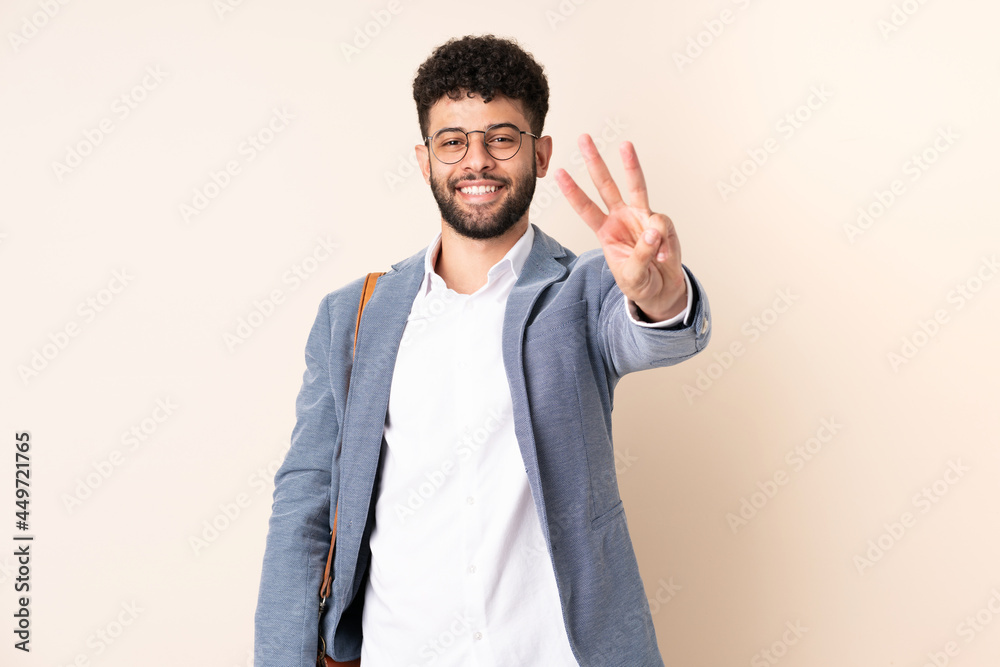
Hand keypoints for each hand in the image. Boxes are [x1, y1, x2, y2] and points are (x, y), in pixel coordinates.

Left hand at [555, 135, 685, 321]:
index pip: (585, 208)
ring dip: (630, 164)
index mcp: (605, 231)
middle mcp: (621, 217)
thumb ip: (641, 253)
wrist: (662, 289)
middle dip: (595, 161)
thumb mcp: (632, 275)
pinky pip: (662, 225)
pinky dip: (663, 243)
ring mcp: (642, 217)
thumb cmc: (640, 282)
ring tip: (625, 145)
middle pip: (606, 185)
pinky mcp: (662, 223)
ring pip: (635, 185)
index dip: (573, 191)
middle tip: (584, 139)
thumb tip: (653, 229)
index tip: (559, 172)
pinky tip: (662, 257)